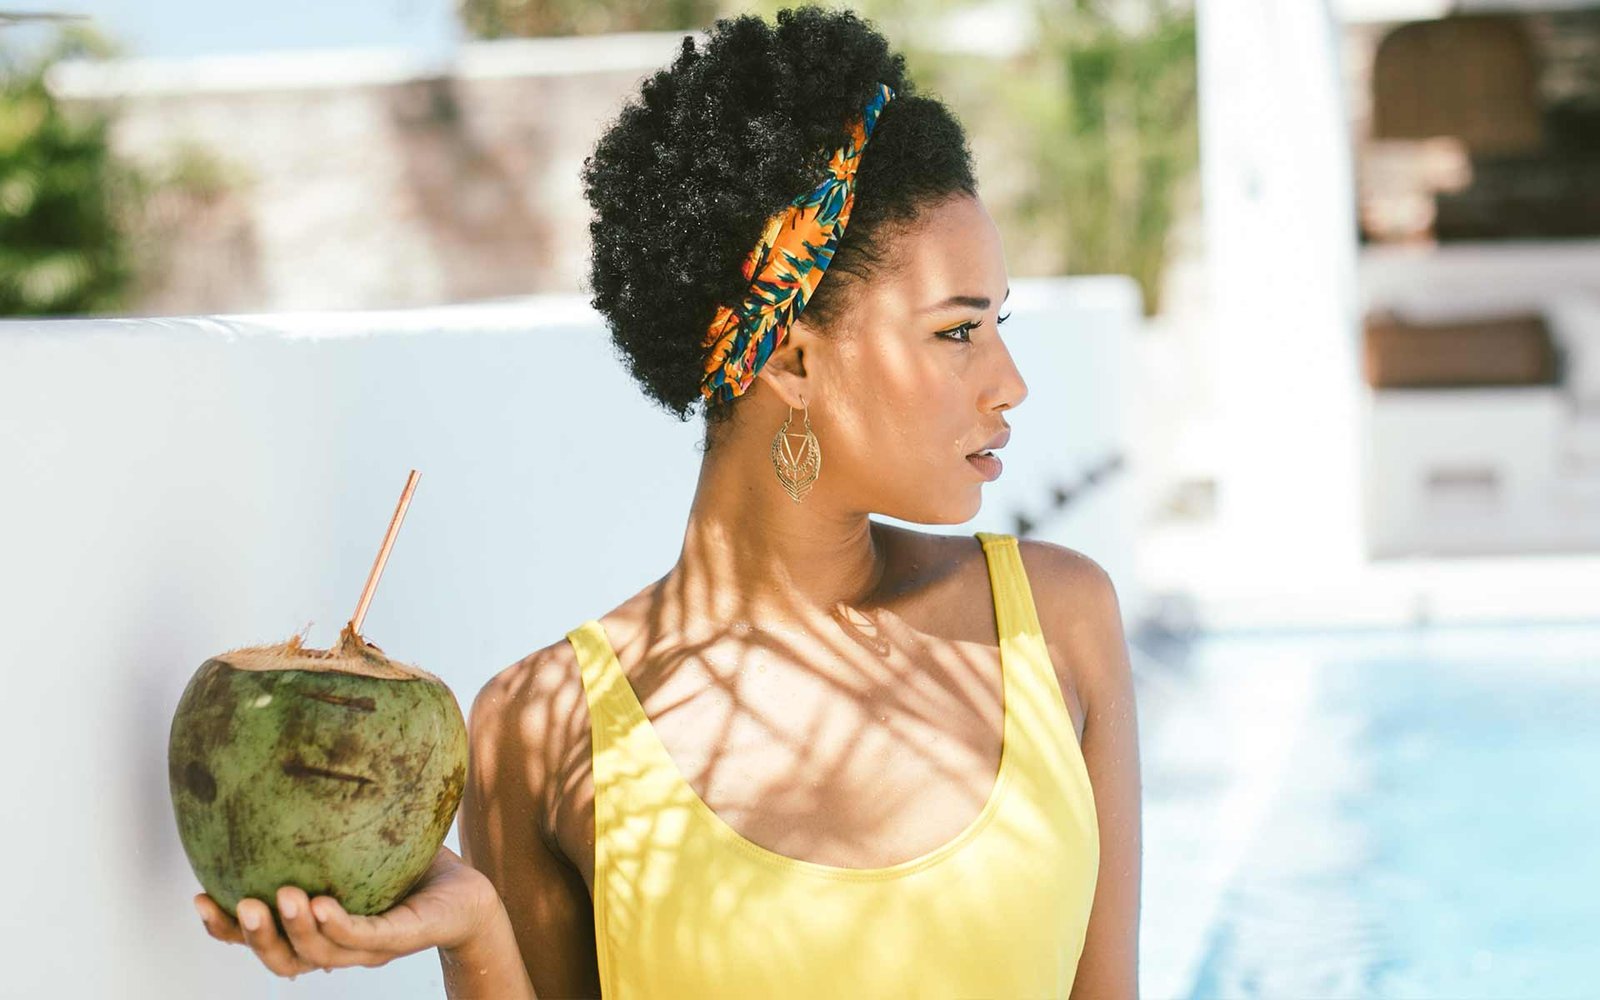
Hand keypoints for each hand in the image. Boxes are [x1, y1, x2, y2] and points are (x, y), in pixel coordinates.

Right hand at [193, 844, 496, 979]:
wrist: (468, 893)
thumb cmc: (409, 865)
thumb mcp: (359, 840)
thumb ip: (323, 818)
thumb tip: (288, 754)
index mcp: (318, 927)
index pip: (263, 937)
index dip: (225, 927)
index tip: (199, 897)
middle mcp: (339, 944)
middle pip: (283, 958)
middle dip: (254, 937)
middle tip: (237, 904)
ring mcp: (371, 946)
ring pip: (321, 952)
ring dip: (296, 930)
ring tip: (284, 897)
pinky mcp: (405, 936)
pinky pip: (367, 934)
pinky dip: (340, 924)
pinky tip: (323, 904)